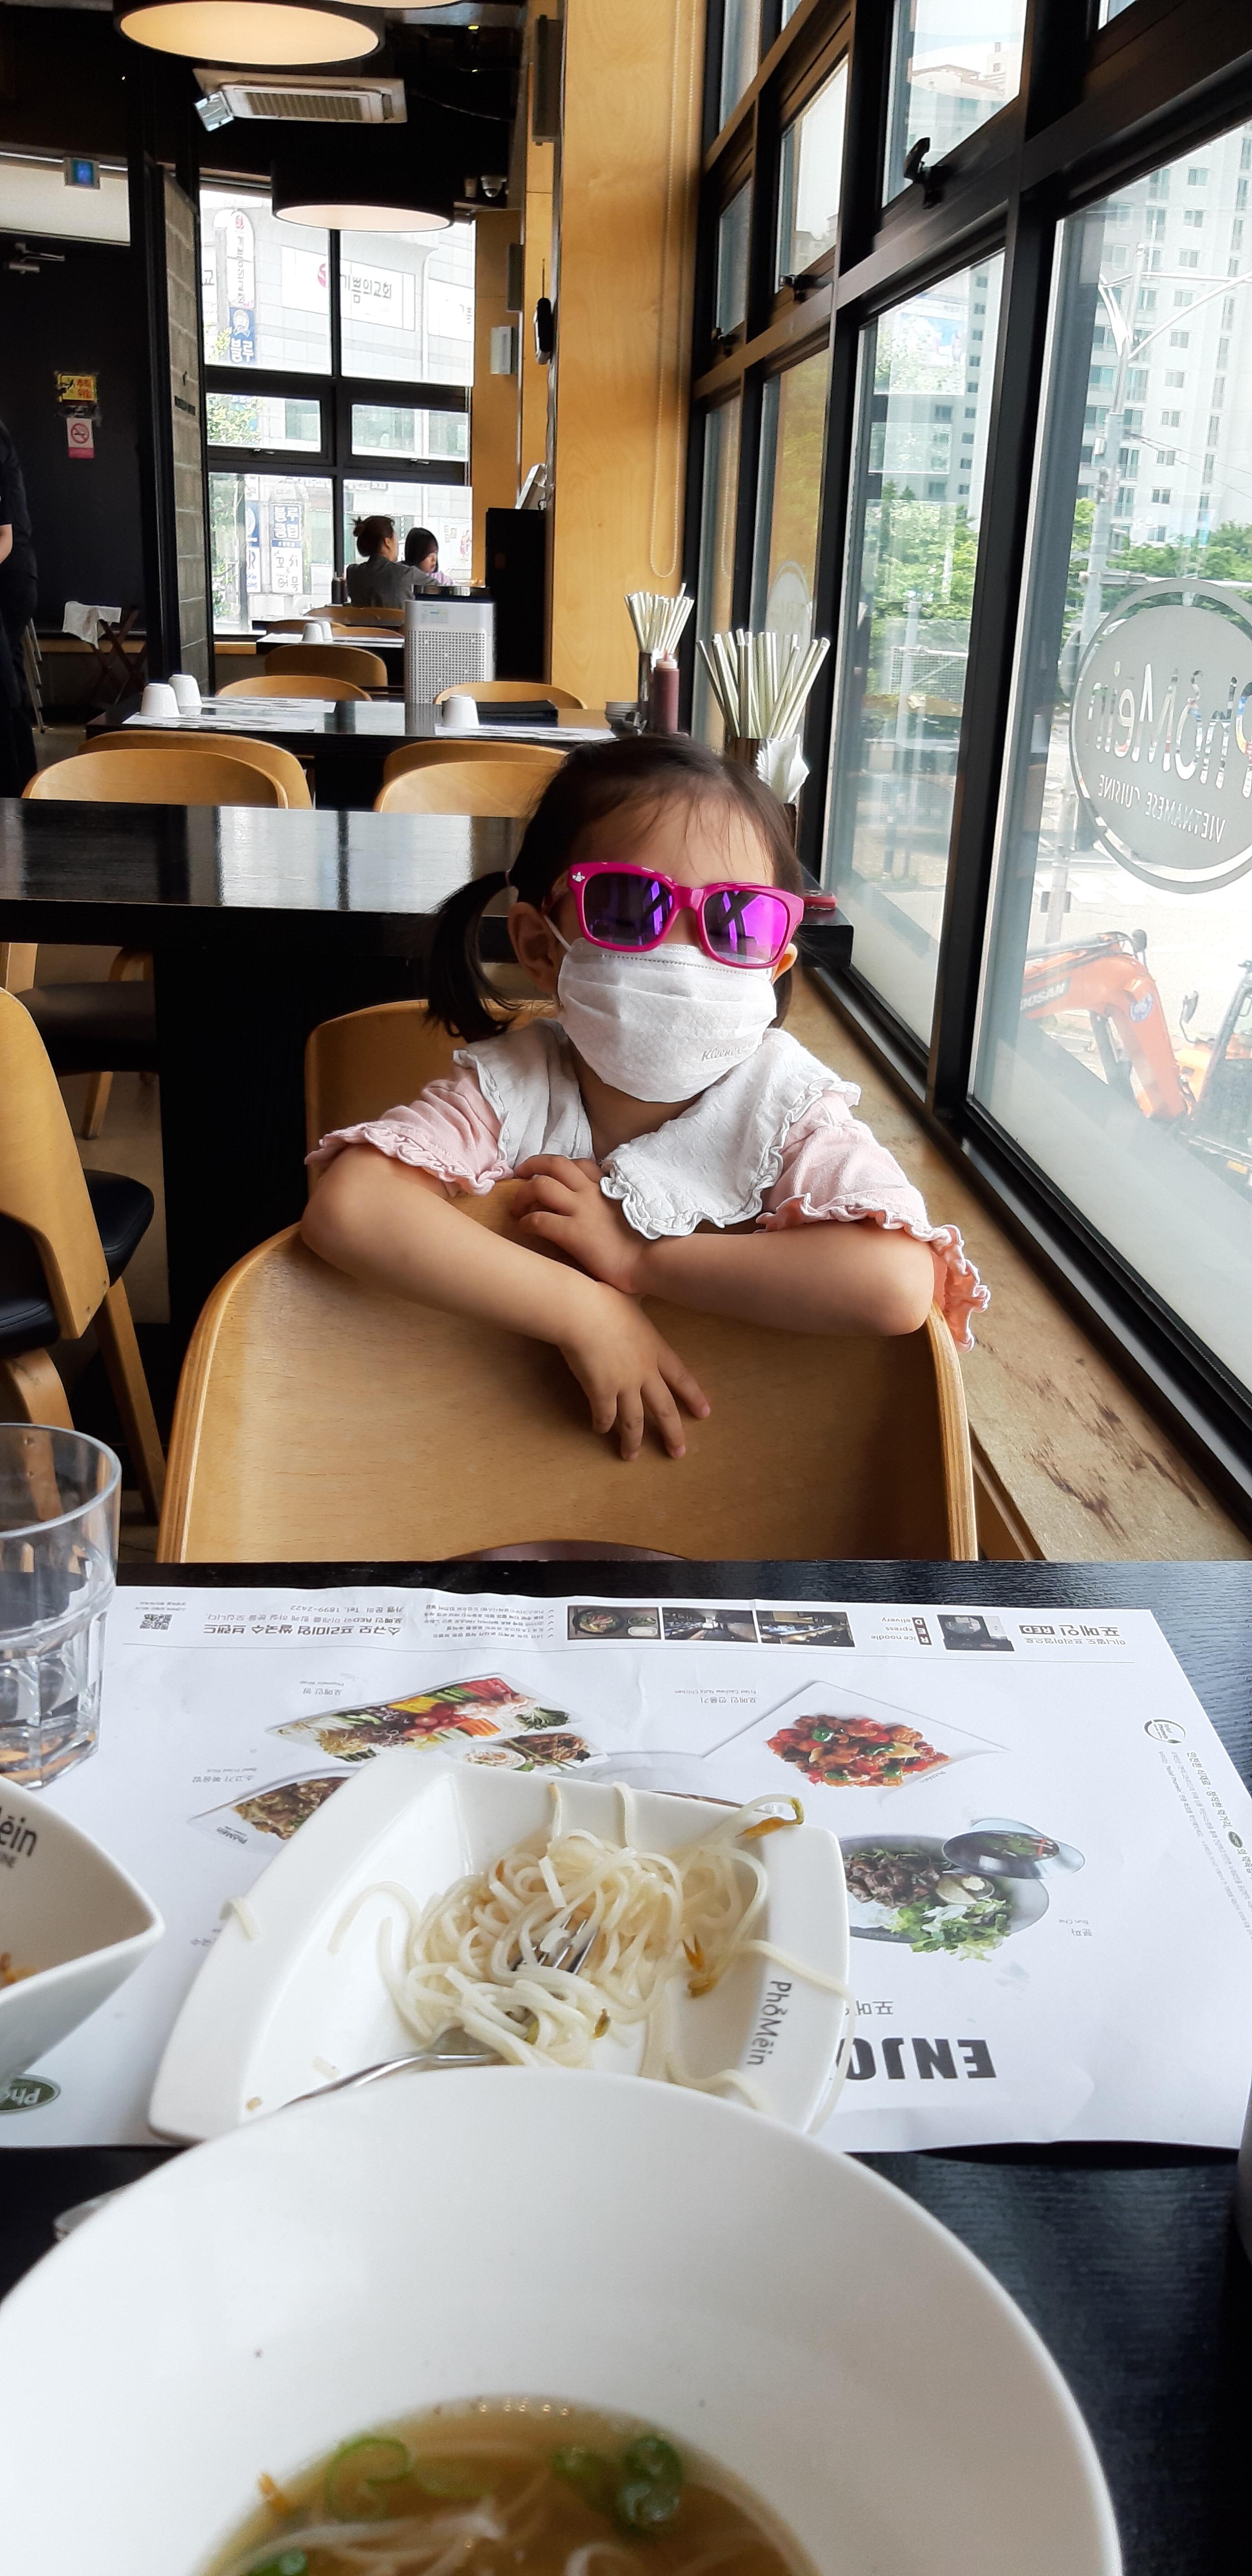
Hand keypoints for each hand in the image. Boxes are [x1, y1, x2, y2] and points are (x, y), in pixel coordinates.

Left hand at [513, 1155, 645, 1293]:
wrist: (653, 1260)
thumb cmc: (646, 1242)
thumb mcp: (631, 1211)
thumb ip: (614, 1203)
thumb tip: (604, 1211)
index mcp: (607, 1187)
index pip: (579, 1163)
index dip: (558, 1165)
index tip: (549, 1172)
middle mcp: (591, 1193)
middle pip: (554, 1164)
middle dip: (531, 1165)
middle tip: (519, 1174)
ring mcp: (581, 1210)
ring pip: (540, 1186)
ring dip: (522, 1193)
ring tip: (517, 1206)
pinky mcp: (573, 1233)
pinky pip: (539, 1219)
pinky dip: (526, 1221)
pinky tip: (524, 1228)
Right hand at [559, 1283, 709, 1460]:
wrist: (581, 1311)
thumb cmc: (604, 1299)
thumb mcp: (631, 1301)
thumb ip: (637, 1307)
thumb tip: (635, 1293)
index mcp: (656, 1349)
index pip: (682, 1377)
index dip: (694, 1396)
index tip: (705, 1412)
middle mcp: (645, 1372)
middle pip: (664, 1408)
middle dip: (673, 1433)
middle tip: (678, 1453)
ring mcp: (624, 1385)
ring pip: (634, 1422)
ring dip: (633, 1441)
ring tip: (630, 1456)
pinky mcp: (601, 1393)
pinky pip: (605, 1416)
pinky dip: (603, 1425)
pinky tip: (600, 1430)